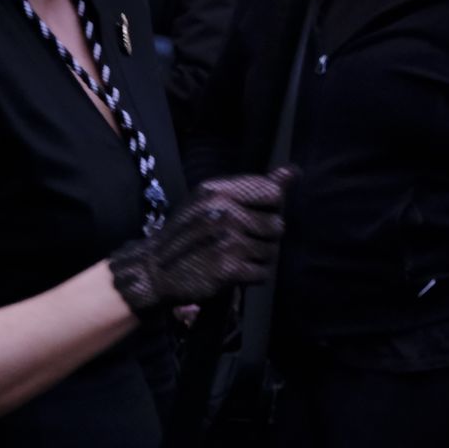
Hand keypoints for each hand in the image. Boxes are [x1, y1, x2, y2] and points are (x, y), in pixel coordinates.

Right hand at [108, 168, 295, 311]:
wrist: (154, 269)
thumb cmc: (191, 232)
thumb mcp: (214, 201)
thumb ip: (257, 187)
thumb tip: (294, 171)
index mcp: (218, 190)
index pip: (273, 194)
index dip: (269, 209)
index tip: (251, 216)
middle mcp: (222, 211)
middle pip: (276, 226)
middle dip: (264, 238)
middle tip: (238, 243)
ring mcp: (226, 239)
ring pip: (271, 252)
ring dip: (258, 259)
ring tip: (233, 257)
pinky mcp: (227, 268)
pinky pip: (263, 273)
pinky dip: (252, 277)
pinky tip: (232, 272)